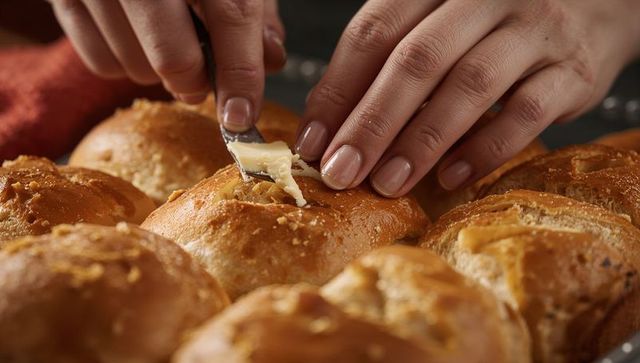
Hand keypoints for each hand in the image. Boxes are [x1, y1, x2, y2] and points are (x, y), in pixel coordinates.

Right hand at [49, 0, 285, 130]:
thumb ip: (255, 11)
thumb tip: (271, 61)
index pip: (232, 20)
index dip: (241, 78)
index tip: (241, 117)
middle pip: (175, 61)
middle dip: (196, 82)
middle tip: (201, 74)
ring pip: (137, 69)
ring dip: (159, 72)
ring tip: (163, 39)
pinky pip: (101, 64)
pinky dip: (125, 62)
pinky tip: (133, 35)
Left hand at [297, 0, 639, 196]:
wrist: (596, 3)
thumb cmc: (497, 21)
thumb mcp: (440, 21)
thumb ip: (389, 59)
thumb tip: (329, 123)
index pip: (374, 32)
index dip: (337, 90)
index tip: (312, 142)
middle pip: (416, 60)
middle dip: (372, 123)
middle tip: (340, 172)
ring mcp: (534, 29)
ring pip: (468, 85)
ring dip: (421, 141)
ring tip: (387, 183)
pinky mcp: (573, 69)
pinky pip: (525, 112)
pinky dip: (483, 149)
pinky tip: (449, 177)